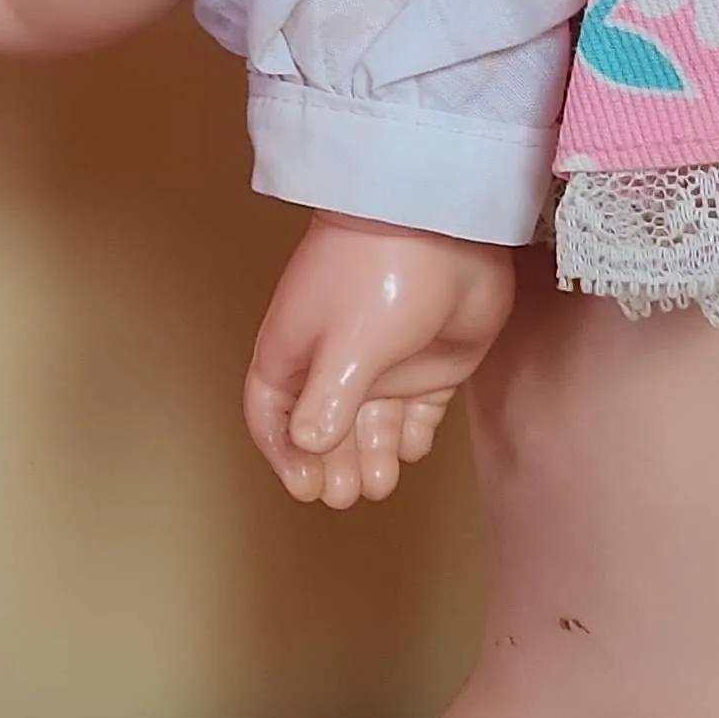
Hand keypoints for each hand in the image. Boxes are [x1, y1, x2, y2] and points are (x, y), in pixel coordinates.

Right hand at [244, 213, 516, 506]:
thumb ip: (327, 401)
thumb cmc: (377, 273)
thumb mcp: (347, 345)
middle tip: (343, 494)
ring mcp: (384, 363)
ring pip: (369, 426)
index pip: (273, 413)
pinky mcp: (430, 364)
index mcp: (296, 350)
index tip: (304, 484)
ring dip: (369, 458)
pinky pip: (415, 414)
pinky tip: (411, 450)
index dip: (283, 452)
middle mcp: (335, 362)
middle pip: (323, 428)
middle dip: (329, 463)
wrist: (445, 223)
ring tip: (378, 485)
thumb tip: (306, 445)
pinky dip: (410, 436)